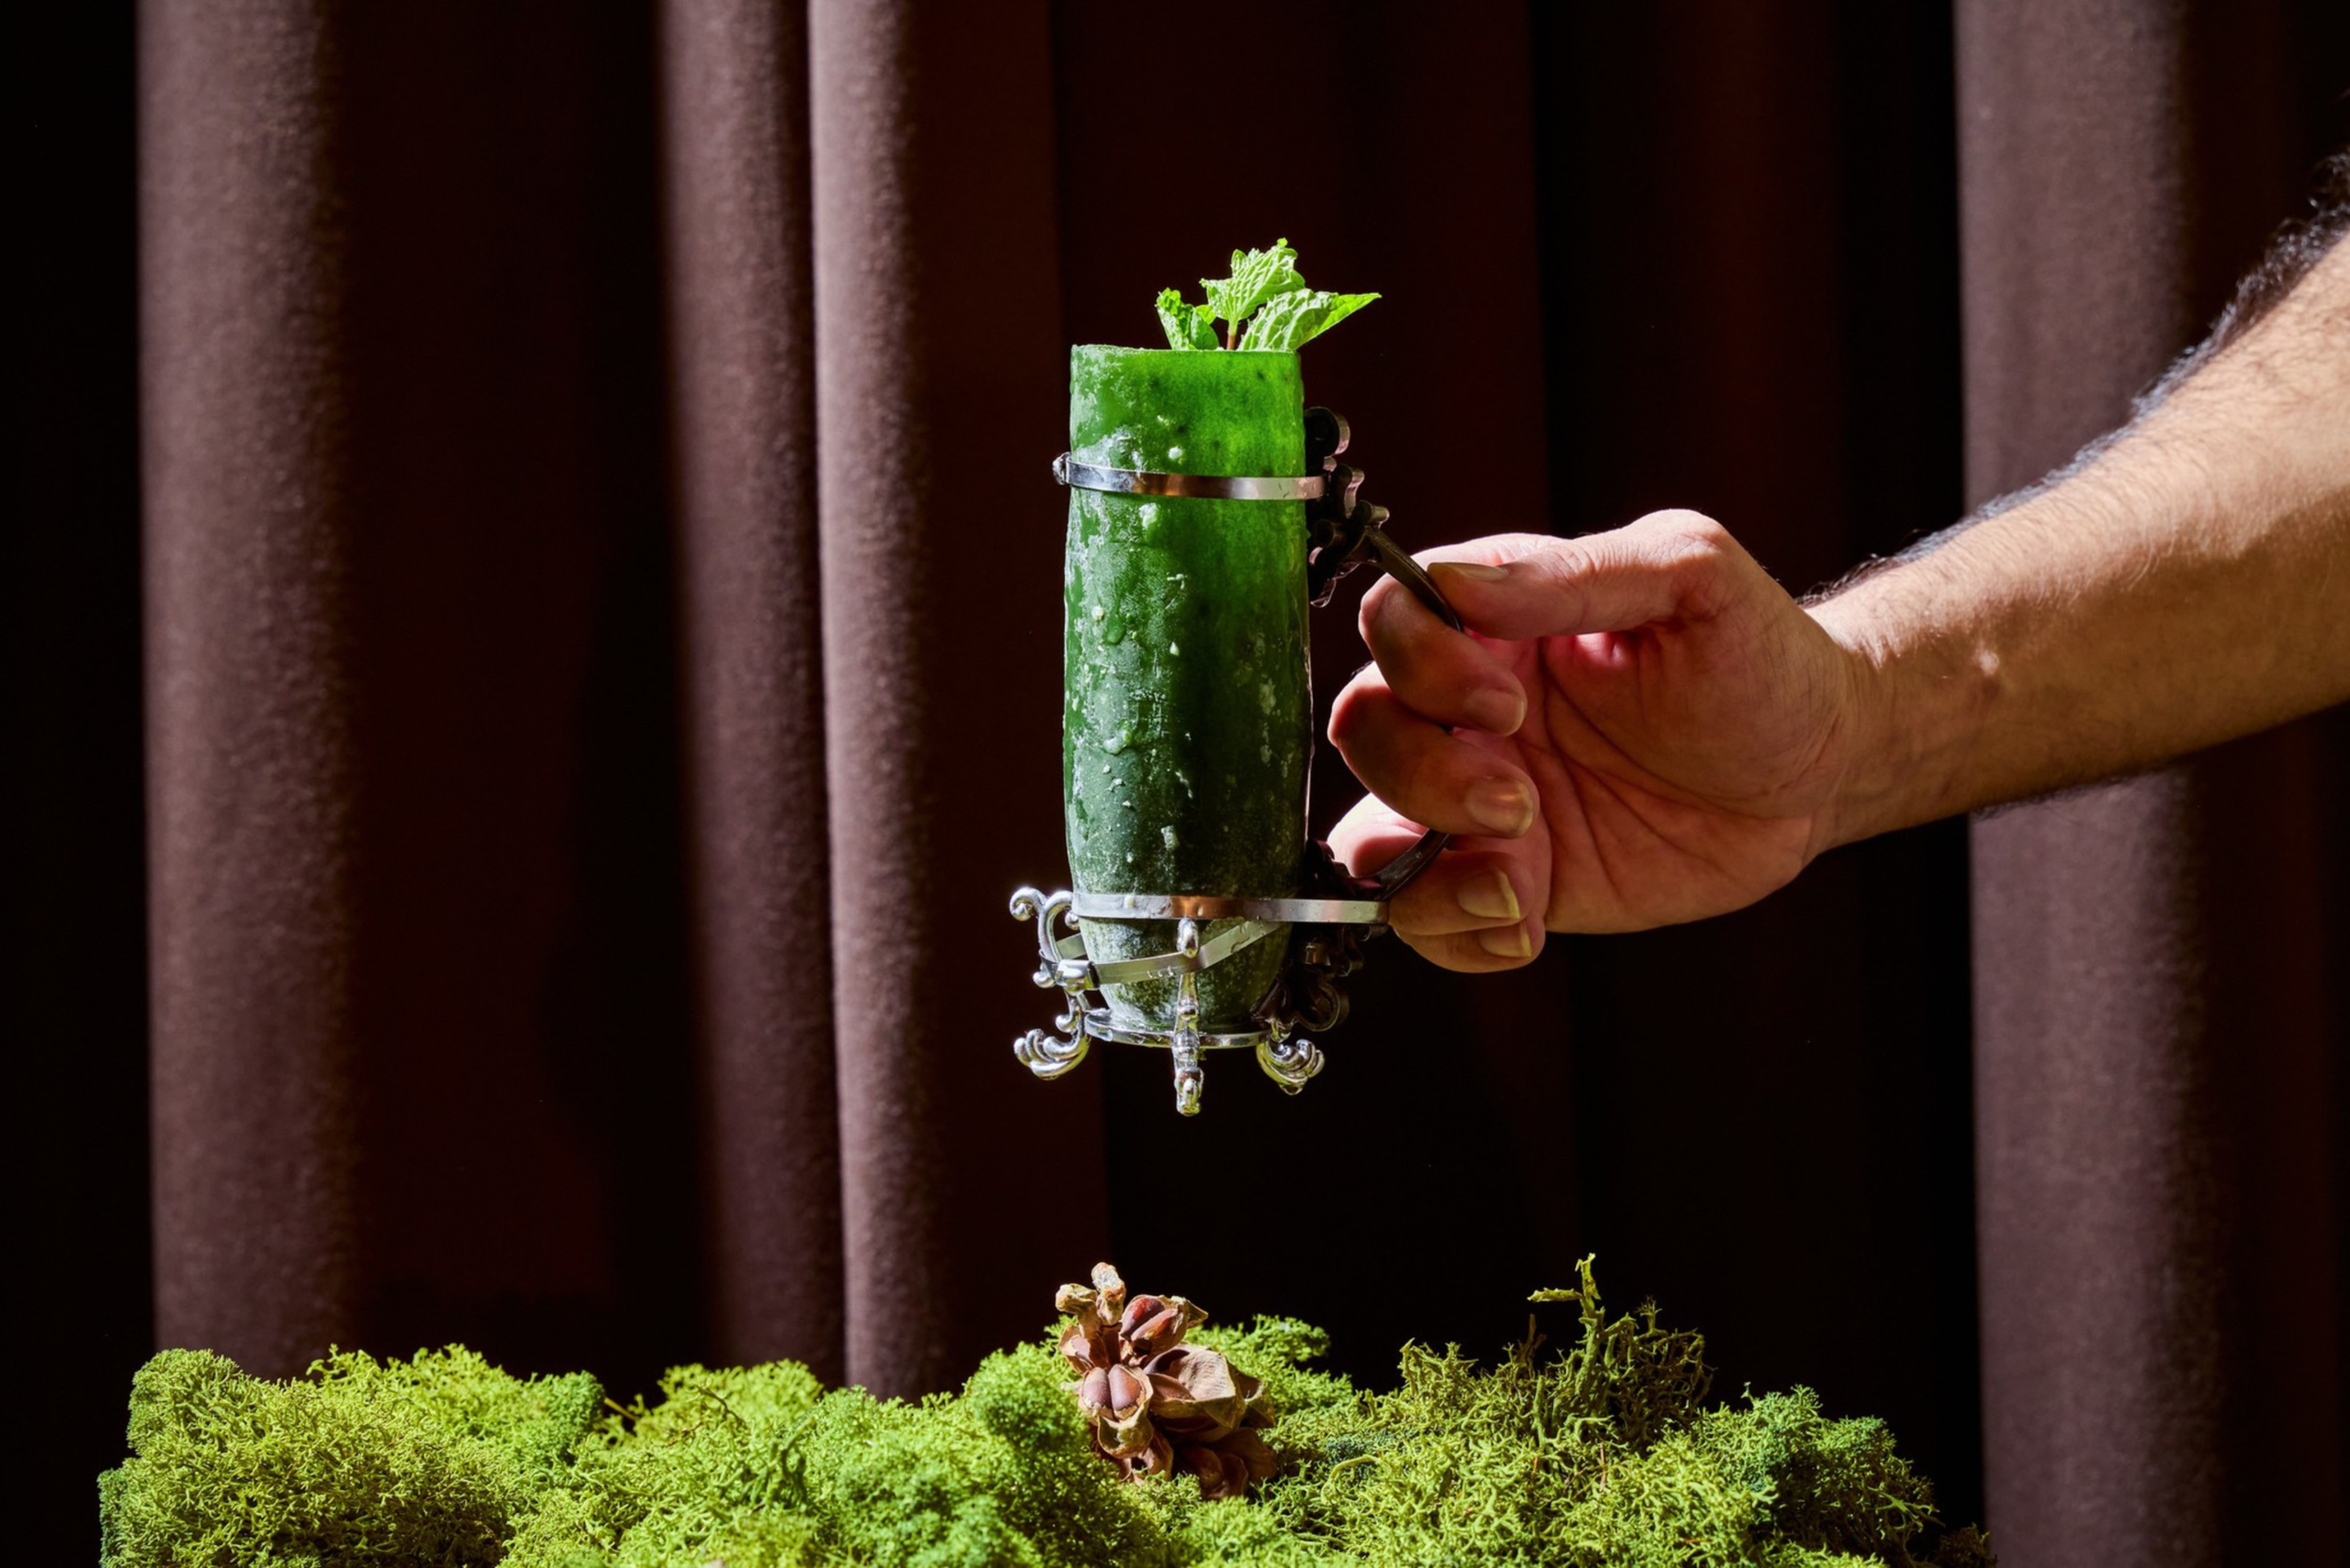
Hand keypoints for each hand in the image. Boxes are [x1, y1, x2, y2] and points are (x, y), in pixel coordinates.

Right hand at [1328, 511, 1867, 970]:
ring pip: (1369, 837)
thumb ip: (1574, 575)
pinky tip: (1527, 926)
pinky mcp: (1508, 879)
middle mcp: (1467, 710)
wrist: (1817, 770)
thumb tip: (1456, 583)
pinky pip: (1423, 920)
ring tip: (1517, 884)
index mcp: (1498, 621)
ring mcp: (1478, 801)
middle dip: (1426, 776)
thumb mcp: (1692, 577)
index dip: (1424, 667)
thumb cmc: (1758, 657)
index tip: (1512, 703)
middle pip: (1365, 731)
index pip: (1391, 622)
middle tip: (1520, 802)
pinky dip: (1454, 933)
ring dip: (1422, 869)